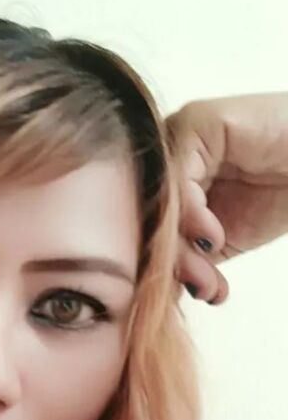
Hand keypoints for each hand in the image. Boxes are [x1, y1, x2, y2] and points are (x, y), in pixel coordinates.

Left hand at [165, 93, 287, 304]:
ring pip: (159, 200)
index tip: (191, 295)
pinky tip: (214, 236)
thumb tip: (160, 298)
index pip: (146, 228)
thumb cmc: (284, 191)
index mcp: (169, 185)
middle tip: (200, 288)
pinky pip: (179, 173)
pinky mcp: (199, 122)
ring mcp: (180, 137)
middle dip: (171, 262)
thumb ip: (192, 259)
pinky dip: (191, 213)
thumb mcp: (228, 237)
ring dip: (179, 245)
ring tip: (206, 272)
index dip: (163, 268)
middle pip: (148, 215)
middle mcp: (168, 160)